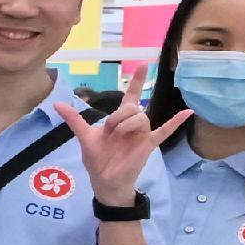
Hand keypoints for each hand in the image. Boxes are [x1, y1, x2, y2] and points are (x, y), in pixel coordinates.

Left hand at [57, 88, 183, 205]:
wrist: (105, 181)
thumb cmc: (97, 159)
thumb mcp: (84, 137)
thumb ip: (74, 119)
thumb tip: (57, 104)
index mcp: (119, 119)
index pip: (130, 96)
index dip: (136, 81)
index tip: (143, 64)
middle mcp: (133, 124)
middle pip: (132, 107)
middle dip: (118, 117)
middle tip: (109, 131)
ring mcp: (142, 134)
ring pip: (141, 117)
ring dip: (126, 126)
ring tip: (118, 138)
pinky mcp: (148, 144)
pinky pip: (164, 131)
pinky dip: (175, 122)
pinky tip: (187, 112)